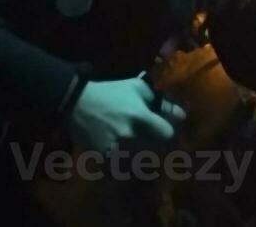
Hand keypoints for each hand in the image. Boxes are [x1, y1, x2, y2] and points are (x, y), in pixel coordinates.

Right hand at [63, 76, 186, 155]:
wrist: (77, 103)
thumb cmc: (110, 92)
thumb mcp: (137, 87)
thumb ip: (158, 99)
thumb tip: (178, 112)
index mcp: (140, 116)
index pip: (167, 134)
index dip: (169, 132)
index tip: (166, 129)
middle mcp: (130, 135)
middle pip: (155, 149)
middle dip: (155, 143)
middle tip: (153, 139)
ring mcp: (116, 148)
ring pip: (139, 161)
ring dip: (141, 156)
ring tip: (137, 148)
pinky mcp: (103, 157)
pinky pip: (120, 168)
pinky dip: (123, 165)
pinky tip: (122, 157)